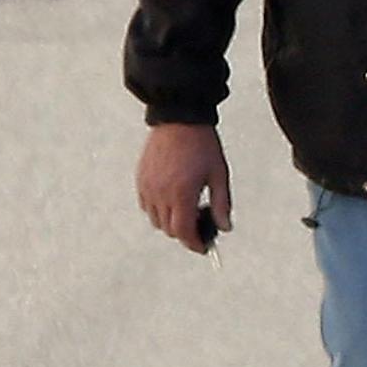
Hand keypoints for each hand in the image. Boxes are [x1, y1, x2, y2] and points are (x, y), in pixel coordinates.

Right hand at [137, 123, 231, 251]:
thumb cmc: (202, 144)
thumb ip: (221, 204)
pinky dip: (157, 211)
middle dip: (185, 234)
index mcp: (181, 193)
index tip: (203, 247)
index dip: (194, 244)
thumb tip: (225, 227)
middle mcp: (160, 193)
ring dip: (170, 223)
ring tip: (187, 211)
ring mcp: (148, 186)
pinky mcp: (141, 178)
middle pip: (169, 230)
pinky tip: (172, 200)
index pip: (184, 232)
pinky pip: (146, 206)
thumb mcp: (218, 174)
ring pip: (155, 220)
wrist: (179, 119)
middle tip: (201, 226)